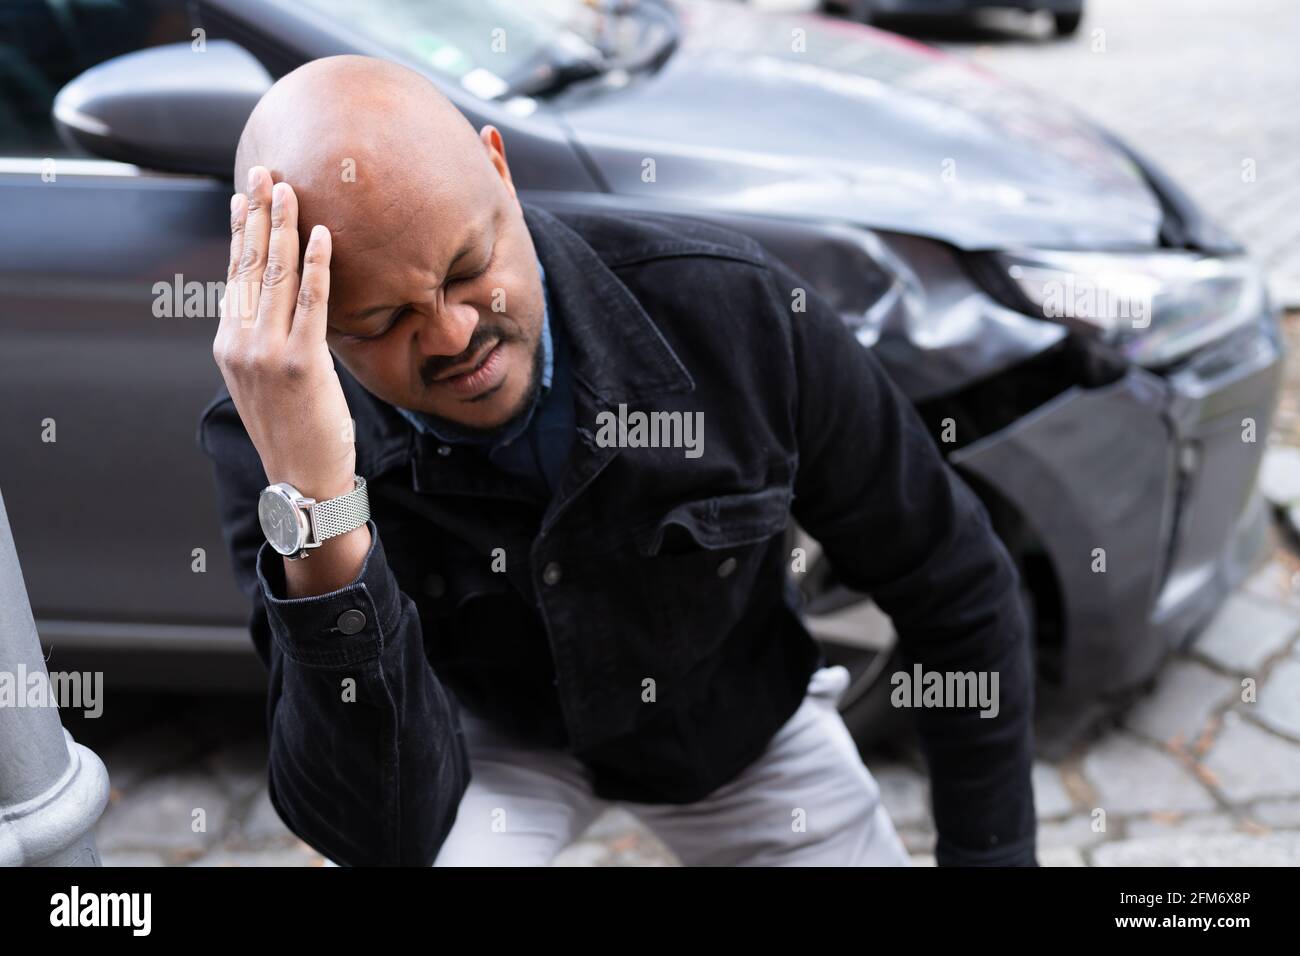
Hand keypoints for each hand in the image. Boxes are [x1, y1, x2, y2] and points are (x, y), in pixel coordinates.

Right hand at [213, 166, 356, 501]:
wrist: (303, 483)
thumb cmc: (295, 433)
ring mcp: (267, 352)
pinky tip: (322, 235)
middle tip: (266, 172)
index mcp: (230, 344)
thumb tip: (288, 306)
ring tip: (290, 188)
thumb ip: (269, 342)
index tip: (245, 196)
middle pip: (249, 266)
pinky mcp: (301, 363)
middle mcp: (240, 343)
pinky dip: (318, 266)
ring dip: (283, 228)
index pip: (234, 276)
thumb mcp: (267, 383)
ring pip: (275, 277)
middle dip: (258, 214)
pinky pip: (312, 304)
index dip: (241, 232)